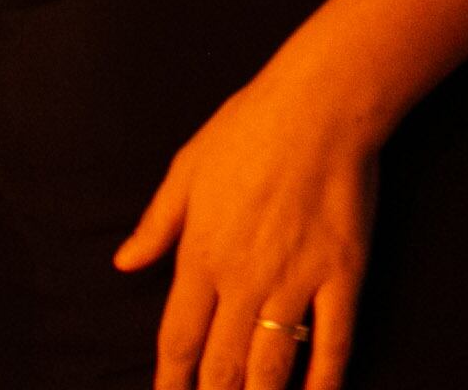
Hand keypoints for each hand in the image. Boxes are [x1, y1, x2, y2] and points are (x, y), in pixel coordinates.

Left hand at [111, 51, 384, 389]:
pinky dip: (324, 381)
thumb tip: (124, 263)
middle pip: (222, 366)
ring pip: (272, 366)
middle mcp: (244, 278)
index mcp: (201, 254)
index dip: (171, 383)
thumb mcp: (186, 169)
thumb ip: (156, 225)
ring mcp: (296, 281)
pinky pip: (334, 344)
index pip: (179, 340)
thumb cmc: (247, 128)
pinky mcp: (343, 276)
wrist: (318, 105)